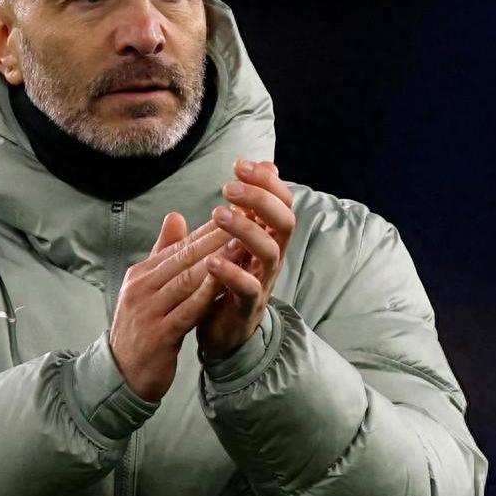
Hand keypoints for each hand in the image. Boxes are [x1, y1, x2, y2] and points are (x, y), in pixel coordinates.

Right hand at [108, 212, 231, 400]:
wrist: (122, 375)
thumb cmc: (142, 329)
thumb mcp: (147, 288)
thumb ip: (163, 254)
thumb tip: (175, 216)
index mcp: (140, 275)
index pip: (179, 246)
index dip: (208, 229)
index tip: (235, 215)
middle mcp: (141, 289)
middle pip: (184, 258)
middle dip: (216, 239)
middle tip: (245, 222)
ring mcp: (148, 311)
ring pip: (187, 281)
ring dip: (216, 263)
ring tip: (242, 246)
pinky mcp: (158, 335)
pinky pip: (187, 311)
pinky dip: (207, 296)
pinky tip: (226, 284)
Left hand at [196, 158, 294, 360]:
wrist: (223, 331)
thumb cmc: (229, 279)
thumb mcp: (237, 238)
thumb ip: (247, 206)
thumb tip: (263, 165)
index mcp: (269, 237)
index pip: (281, 202)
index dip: (266, 181)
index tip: (240, 164)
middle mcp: (272, 257)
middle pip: (284, 221)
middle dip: (260, 199)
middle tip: (229, 187)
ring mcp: (263, 281)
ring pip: (269, 251)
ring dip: (245, 229)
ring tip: (217, 214)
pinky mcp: (248, 306)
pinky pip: (248, 288)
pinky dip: (231, 272)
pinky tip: (211, 260)